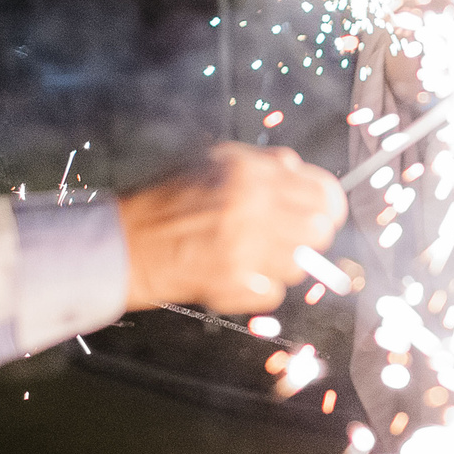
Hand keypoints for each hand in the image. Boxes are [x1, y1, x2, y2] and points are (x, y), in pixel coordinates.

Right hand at [119, 143, 344, 311]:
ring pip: (300, 266)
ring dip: (282, 263)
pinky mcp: (232, 283)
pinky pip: (273, 293)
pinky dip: (259, 288)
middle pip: (320, 232)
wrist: (125, 241)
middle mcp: (252, 207)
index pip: (324, 194)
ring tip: (253, 255)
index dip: (327, 207)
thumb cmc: (167, 199)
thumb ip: (263, 163)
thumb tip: (300, 171)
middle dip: (308, 237)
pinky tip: (237, 274)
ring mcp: (243, 247)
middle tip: (285, 238)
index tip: (323, 215)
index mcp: (252, 173)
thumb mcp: (214, 161)